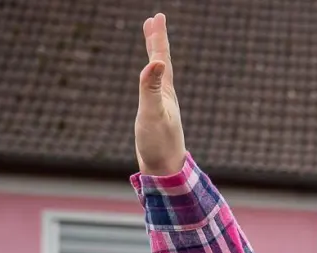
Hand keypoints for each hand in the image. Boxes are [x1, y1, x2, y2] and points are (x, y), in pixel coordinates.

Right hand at [135, 14, 186, 175]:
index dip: (158, 37)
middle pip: (161, 62)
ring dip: (155, 56)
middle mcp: (166, 95)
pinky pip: (153, 89)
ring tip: (152, 43)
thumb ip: (150, 88)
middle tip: (153, 20)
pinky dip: (151, 77)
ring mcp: (162, 106)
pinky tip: (151, 79)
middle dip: (156, 40)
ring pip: (158, 74)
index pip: (161, 58)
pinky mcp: (157, 117)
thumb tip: (155, 61)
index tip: (157, 16)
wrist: (166, 171)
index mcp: (165, 92)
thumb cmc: (159, 145)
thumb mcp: (152, 114)